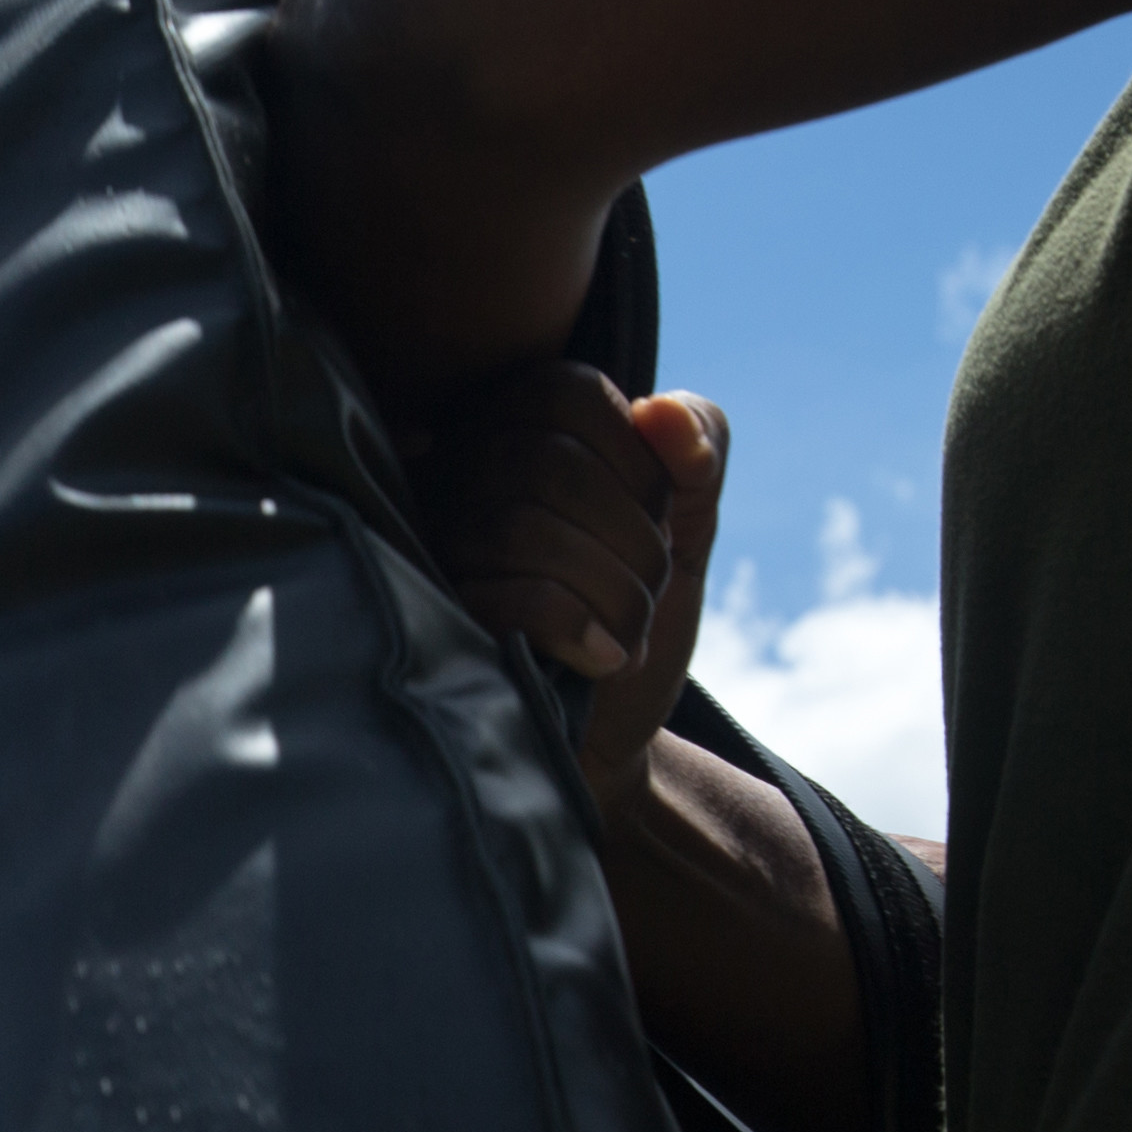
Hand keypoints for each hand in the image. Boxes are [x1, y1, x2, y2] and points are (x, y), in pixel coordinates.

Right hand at [409, 364, 724, 818]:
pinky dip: (581, 627)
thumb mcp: (689, 525)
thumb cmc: (633, 615)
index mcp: (512, 430)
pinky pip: (512, 596)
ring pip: (526, 529)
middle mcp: (455, 476)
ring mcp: (433, 549)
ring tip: (628, 638)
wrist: (603, 735)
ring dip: (616, 594)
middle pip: (552, 463)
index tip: (658, 526)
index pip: (572, 395)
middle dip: (636, 542)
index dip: (639, 465)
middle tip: (651, 595)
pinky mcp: (436, 621)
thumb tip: (663, 412)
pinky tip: (602, 660)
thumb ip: (699, 451)